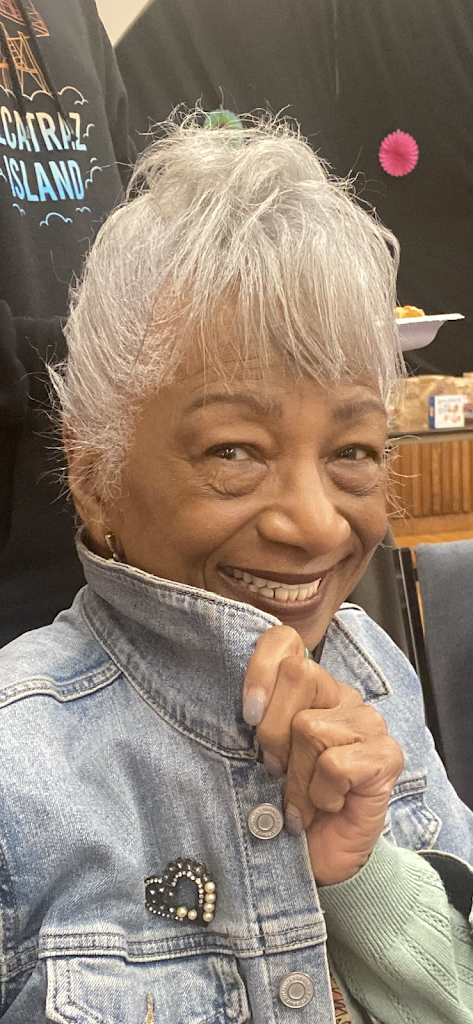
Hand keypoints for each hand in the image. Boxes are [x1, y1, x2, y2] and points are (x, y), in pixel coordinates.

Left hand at [243, 625, 403, 884]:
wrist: (318, 859)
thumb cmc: (282, 804)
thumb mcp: (257, 754)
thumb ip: (254, 719)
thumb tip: (244, 703)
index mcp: (311, 688)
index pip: (285, 641)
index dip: (260, 669)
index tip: (247, 714)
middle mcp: (343, 697)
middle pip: (299, 675)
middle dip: (273, 731)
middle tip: (275, 770)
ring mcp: (370, 724)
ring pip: (311, 727)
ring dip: (296, 777)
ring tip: (302, 798)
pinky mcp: (387, 758)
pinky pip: (335, 763)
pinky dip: (320, 793)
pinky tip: (327, 806)